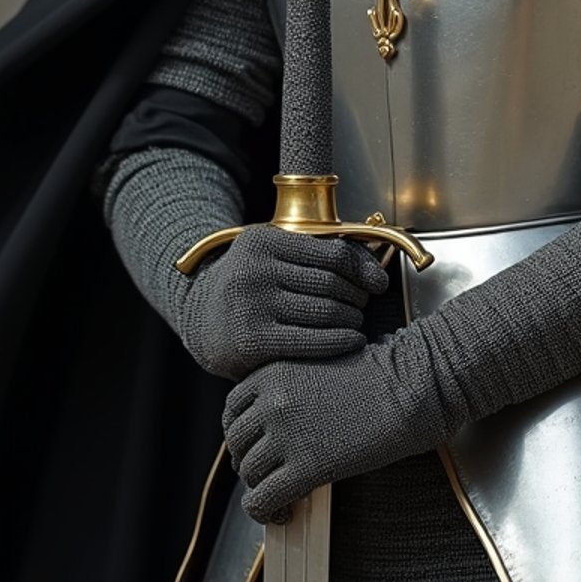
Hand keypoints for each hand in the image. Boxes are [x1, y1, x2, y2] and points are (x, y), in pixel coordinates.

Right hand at [178, 225, 387, 379]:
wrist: (201, 320)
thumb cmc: (251, 286)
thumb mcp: (273, 256)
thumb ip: (318, 255)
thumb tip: (377, 276)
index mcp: (262, 240)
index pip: (332, 252)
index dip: (363, 269)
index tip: (378, 283)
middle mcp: (254, 269)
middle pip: (331, 283)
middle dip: (357, 297)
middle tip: (363, 306)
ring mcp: (251, 305)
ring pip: (325, 311)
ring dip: (352, 320)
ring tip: (355, 323)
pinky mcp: (252, 341)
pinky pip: (311, 341)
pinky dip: (340, 341)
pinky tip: (352, 341)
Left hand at [222, 328, 459, 522]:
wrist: (411, 388)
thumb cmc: (380, 374)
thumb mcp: (321, 363)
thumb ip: (290, 385)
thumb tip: (274, 421)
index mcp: (274, 371)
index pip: (232, 408)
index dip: (241, 432)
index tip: (255, 444)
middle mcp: (271, 401)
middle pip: (236, 442)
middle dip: (250, 460)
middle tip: (270, 473)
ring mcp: (285, 435)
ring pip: (248, 474)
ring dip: (262, 488)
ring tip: (281, 496)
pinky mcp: (304, 468)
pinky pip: (263, 500)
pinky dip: (267, 512)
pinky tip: (285, 513)